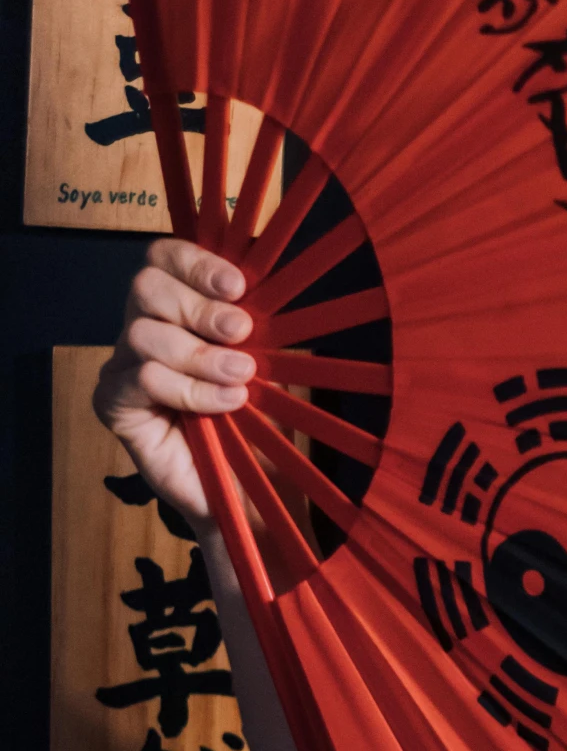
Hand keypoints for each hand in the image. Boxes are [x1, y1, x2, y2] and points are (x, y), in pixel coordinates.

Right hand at [93, 237, 255, 525]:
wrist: (248, 491)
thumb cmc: (257, 424)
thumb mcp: (267, 363)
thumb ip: (257, 323)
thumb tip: (264, 286)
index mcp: (177, 310)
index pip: (163, 259)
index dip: (195, 262)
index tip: (237, 285)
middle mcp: (143, 331)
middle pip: (145, 286)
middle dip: (199, 306)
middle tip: (240, 332)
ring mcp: (124, 368)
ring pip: (143, 333)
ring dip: (199, 354)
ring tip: (240, 377)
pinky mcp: (115, 407)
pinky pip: (141, 379)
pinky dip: (189, 389)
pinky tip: (224, 403)